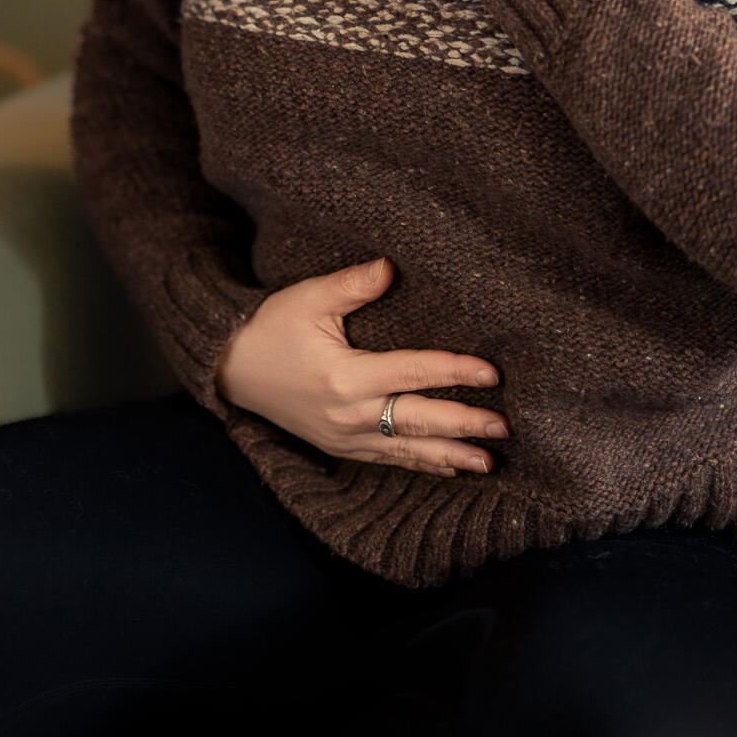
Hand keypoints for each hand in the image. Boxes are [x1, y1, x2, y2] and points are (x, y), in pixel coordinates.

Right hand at [214, 255, 509, 475]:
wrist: (232, 368)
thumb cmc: (272, 327)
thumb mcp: (308, 298)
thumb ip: (352, 285)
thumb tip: (391, 267)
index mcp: (345, 376)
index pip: (412, 374)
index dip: (454, 371)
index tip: (492, 374)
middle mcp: (349, 415)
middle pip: (418, 421)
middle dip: (464, 424)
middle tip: (504, 428)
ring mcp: (345, 437)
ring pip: (407, 450)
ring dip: (450, 456)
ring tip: (488, 463)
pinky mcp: (340, 447)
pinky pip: (387, 460)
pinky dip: (420, 465)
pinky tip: (448, 469)